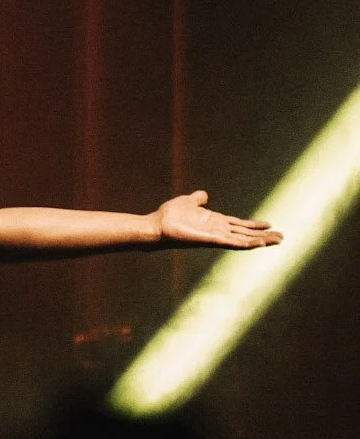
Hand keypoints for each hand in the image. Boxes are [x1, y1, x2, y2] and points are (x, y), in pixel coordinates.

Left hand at [154, 189, 281, 249]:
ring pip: (243, 240)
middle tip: (281, 237)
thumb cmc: (170, 216)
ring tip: (276, 241)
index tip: (269, 225)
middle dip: (263, 236)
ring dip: (260, 240)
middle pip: (245, 234)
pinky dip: (246, 243)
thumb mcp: (188, 202)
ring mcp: (215, 236)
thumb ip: (197, 199)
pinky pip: (232, 242)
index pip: (239, 224)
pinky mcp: (211, 240)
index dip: (254, 225)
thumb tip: (203, 195)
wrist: (157, 225)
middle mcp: (218, 230)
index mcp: (215, 221)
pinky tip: (259, 243)